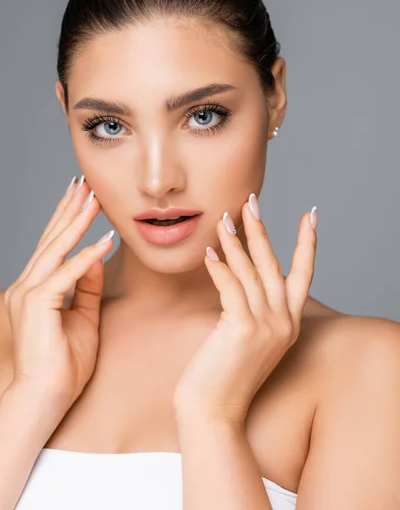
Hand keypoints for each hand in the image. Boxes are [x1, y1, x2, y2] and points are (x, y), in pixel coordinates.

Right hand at [4, 176, 114, 409]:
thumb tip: (96, 255)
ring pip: (56, 249)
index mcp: (35, 289)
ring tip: (93, 198)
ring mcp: (28, 294)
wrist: (44, 398)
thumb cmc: (61, 365)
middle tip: (84, 184)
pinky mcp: (37, 305)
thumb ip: (87, 286)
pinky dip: (87, 257)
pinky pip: (67, 274)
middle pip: (51, 239)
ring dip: (77, 222)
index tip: (81, 197)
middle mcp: (26, 285)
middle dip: (70, 209)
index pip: (53, 246)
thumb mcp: (82, 318)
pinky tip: (105, 239)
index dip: (67, 220)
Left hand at [173, 195, 317, 425]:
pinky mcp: (242, 328)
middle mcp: (283, 322)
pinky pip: (230, 286)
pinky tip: (209, 252)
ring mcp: (265, 326)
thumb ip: (251, 309)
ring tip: (223, 218)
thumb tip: (238, 275)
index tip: (311, 215)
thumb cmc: (224, 373)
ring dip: (235, 242)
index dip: (307, 243)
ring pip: (251, 271)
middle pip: (274, 264)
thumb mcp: (248, 338)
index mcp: (288, 323)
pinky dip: (219, 266)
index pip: (303, 274)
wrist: (214, 410)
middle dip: (262, 230)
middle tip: (251, 201)